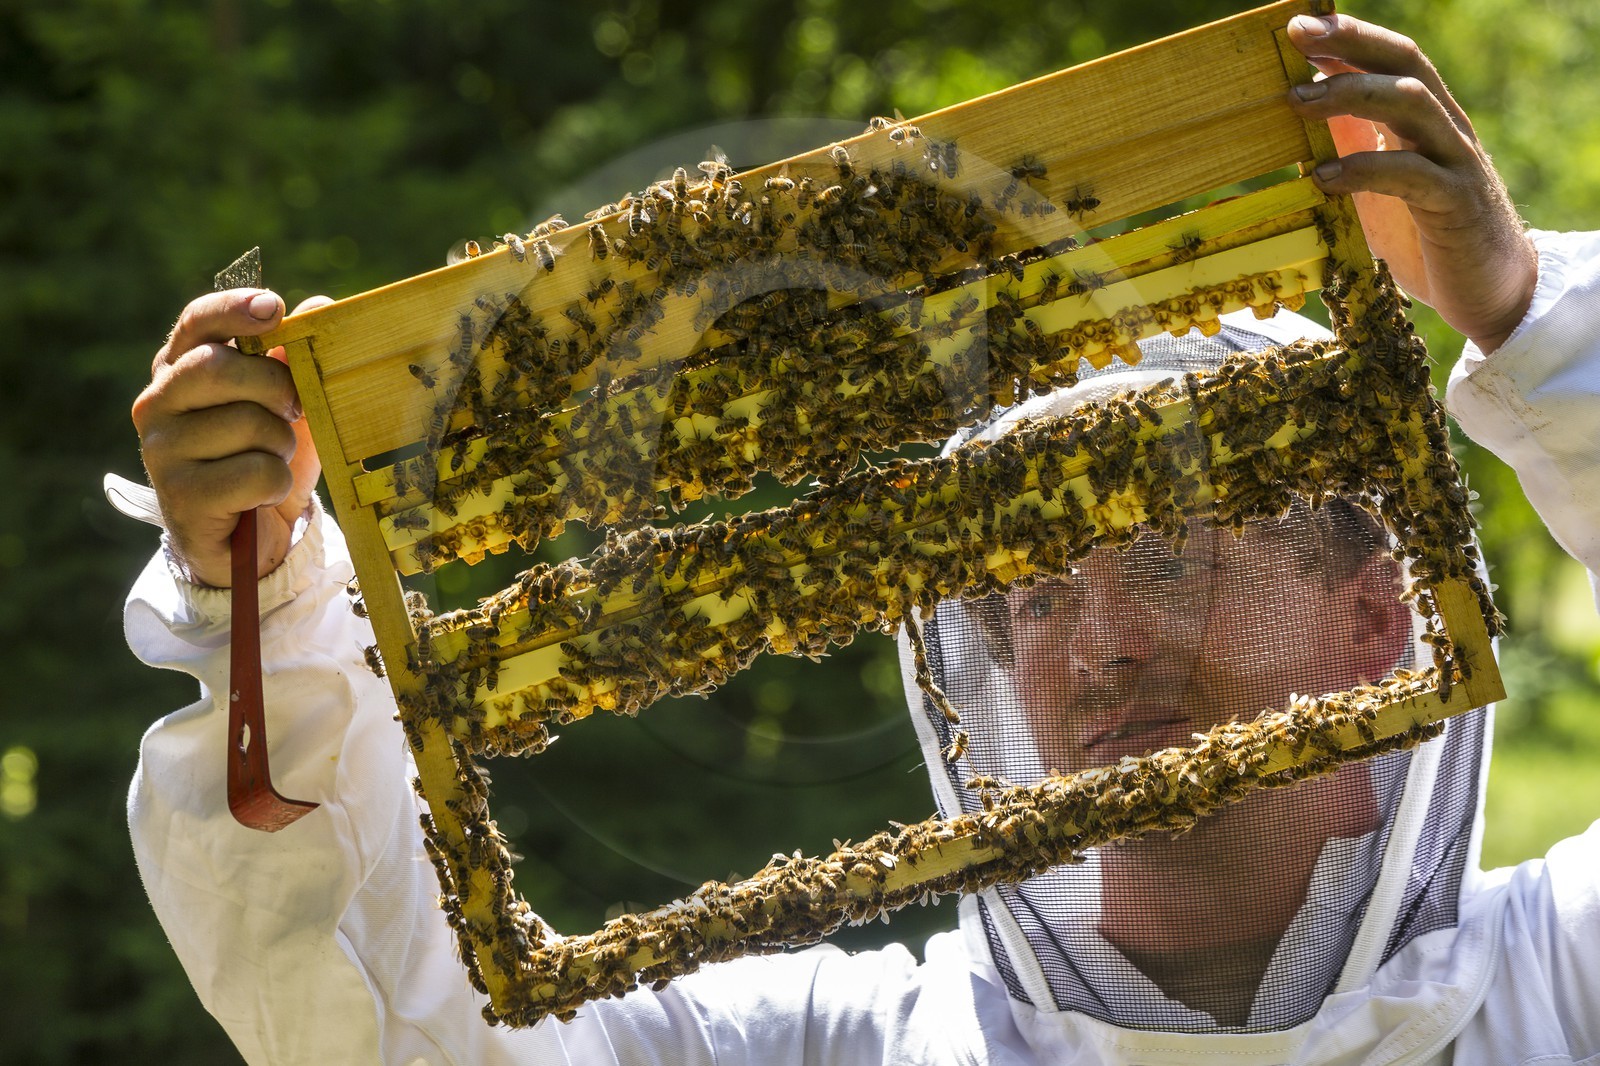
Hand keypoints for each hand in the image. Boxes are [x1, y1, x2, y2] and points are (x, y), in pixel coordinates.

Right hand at [133, 289, 331, 586]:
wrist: (252, 539)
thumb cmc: (266, 456)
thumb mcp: (288, 405)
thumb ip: (295, 357)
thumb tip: (319, 305)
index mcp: (180, 369)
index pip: (196, 323)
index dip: (233, 309)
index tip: (273, 308)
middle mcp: (157, 403)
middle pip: (219, 368)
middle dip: (274, 387)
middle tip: (293, 409)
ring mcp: (162, 450)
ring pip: (248, 423)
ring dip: (281, 444)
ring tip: (271, 459)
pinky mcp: (180, 495)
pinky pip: (255, 472)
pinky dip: (277, 483)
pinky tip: (263, 494)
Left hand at [1287, 13, 1537, 352]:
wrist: (1492, 292)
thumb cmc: (1429, 236)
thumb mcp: (1380, 184)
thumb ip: (1355, 144)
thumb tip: (1310, 108)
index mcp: (1427, 120)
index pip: (1391, 59)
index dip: (1349, 35)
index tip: (1298, 23)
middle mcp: (1446, 129)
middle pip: (1405, 62)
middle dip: (1351, 41)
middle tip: (1298, 34)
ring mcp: (1455, 163)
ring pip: (1411, 103)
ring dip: (1350, 94)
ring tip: (1297, 102)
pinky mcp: (1455, 204)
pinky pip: (1410, 174)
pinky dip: (1363, 170)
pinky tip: (1322, 179)